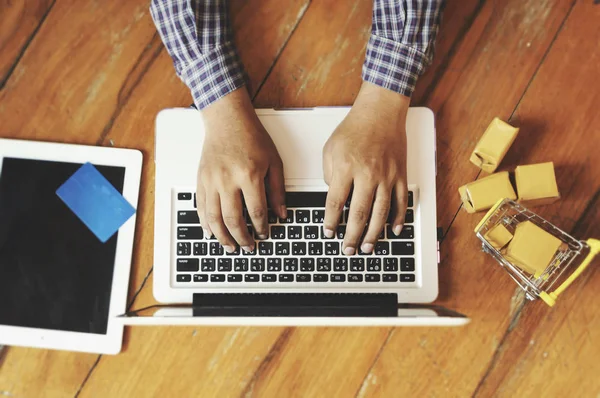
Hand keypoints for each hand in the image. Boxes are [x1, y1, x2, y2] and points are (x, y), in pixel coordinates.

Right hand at [197, 88, 285, 252]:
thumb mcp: (273, 161)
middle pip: (233, 219)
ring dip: (222, 236)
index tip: (264, 234)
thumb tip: (281, 213)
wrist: (227, 120)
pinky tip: (211, 233)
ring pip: (214, 218)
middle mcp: (227, 180)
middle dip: (242, 238)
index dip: (261, 228)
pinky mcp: (201, 180)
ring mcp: (211, 181)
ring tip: (230, 247)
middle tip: (248, 247)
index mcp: (249, 175)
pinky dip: (205, 223)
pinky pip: (200, 207)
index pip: (256, 211)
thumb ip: (278, 189)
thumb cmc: (251, 137)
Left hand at [322, 82, 408, 254]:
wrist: (380, 112)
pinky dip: (398, 219)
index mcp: (346, 168)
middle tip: (349, 250)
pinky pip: (400, 202)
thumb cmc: (354, 129)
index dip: (331, 222)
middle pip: (358, 214)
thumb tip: (335, 198)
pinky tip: (393, 231)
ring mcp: (386, 177)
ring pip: (380, 213)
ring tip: (367, 247)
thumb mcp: (330, 149)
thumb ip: (329, 175)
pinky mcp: (400, 175)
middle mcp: (367, 175)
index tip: (329, 233)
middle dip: (352, 236)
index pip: (335, 203)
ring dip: (373, 234)